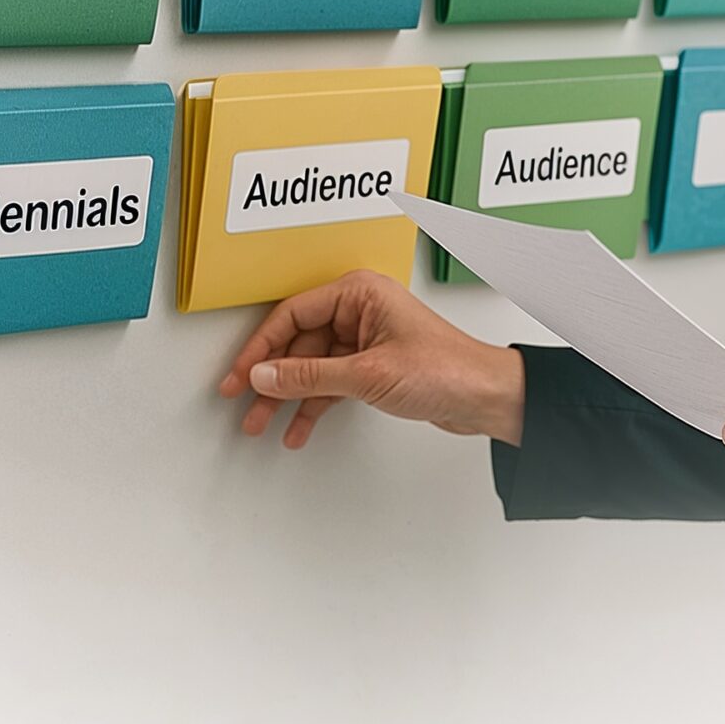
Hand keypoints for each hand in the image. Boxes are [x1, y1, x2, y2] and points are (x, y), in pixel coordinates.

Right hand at [216, 269, 526, 449]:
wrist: (486, 397)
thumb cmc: (446, 369)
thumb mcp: (367, 374)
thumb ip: (310, 376)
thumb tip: (264, 375)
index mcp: (358, 294)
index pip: (292, 315)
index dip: (260, 348)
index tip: (238, 376)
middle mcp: (360, 311)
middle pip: (298, 343)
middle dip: (271, 378)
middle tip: (244, 405)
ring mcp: (366, 340)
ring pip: (312, 367)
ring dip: (287, 398)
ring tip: (261, 425)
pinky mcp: (374, 367)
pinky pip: (331, 383)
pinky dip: (313, 405)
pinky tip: (297, 429)